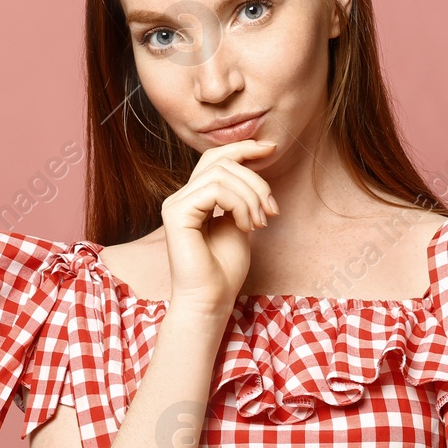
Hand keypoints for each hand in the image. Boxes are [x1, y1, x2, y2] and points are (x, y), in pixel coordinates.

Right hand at [160, 138, 278, 313]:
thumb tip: (254, 173)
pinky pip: (215, 190)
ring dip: (251, 196)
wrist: (211, 300)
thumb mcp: (240, 223)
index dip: (243, 148)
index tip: (271, 148)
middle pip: (222, 162)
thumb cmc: (225, 270)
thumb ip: (241, 198)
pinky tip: (246, 227)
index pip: (216, 158)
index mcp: (195, 198)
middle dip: (256, 180)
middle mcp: (181, 197)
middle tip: (272, 210)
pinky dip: (239, 205)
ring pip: (221, 174)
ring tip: (260, 223)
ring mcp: (175, 204)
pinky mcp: (176, 214)